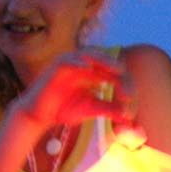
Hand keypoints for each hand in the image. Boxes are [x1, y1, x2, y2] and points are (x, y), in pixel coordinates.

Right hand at [13, 48, 135, 130]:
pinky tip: (88, 68)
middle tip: (126, 82)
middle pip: (105, 59)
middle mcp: (84, 64)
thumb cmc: (65, 109)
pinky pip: (67, 61)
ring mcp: (70, 63)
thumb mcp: (92, 109)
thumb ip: (109, 109)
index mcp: (94, 72)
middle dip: (118, 70)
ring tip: (116, 69)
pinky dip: (77, 62)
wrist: (40, 115)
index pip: (114, 71)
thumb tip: (129, 117)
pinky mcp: (55, 67)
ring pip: (89, 54)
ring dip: (104, 60)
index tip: (130, 99)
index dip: (125, 83)